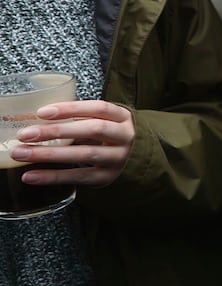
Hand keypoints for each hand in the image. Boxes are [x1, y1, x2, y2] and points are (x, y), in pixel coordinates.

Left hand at [12, 100, 135, 187]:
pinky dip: (52, 176)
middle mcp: (124, 137)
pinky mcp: (106, 177)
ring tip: (22, 154)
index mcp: (122, 117)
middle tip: (25, 134)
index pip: (99, 108)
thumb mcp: (104, 122)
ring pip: (84, 154)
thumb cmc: (109, 136)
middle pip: (92, 130)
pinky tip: (31, 176)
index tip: (42, 112)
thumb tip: (38, 119)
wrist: (135, 160)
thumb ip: (81, 119)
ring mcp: (117, 158)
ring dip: (49, 154)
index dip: (71, 108)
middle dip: (56, 131)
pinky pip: (78, 176)